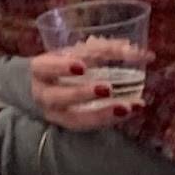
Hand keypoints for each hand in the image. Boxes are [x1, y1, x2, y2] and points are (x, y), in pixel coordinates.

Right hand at [25, 46, 139, 133]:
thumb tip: (134, 48)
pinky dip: (110, 119)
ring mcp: (56, 113)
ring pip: (74, 118)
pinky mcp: (70, 124)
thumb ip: (98, 49)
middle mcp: (44, 94)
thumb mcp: (72, 52)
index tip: (83, 66)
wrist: (40, 88)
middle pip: (58, 97)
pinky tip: (130, 111)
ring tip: (127, 107)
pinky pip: (88, 125)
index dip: (61, 67)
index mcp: (40, 70)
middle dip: (82, 93)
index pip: (46, 67)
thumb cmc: (60, 66)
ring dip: (102, 114)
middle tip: (108, 88)